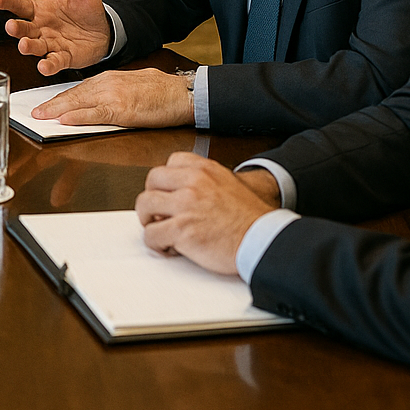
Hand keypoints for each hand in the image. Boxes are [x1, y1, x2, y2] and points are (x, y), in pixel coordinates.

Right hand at [0, 0, 111, 73]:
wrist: (104, 29)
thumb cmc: (85, 7)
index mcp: (39, 9)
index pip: (19, 5)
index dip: (8, 2)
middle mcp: (40, 28)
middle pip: (23, 28)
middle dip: (16, 28)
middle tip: (11, 27)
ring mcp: (50, 44)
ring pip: (34, 46)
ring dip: (28, 47)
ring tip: (24, 45)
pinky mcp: (63, 58)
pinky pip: (53, 62)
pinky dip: (48, 65)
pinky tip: (43, 66)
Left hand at [30, 68, 194, 127]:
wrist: (184, 93)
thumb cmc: (162, 92)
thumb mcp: (131, 87)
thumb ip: (111, 94)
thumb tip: (94, 105)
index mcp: (108, 79)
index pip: (77, 90)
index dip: (58, 99)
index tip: (43, 106)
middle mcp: (107, 84)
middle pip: (72, 96)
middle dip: (50, 106)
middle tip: (32, 114)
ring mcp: (114, 95)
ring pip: (79, 103)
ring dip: (56, 111)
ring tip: (40, 118)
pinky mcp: (123, 109)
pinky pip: (96, 114)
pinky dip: (79, 117)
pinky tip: (65, 120)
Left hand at [134, 152, 276, 274]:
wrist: (264, 240)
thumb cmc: (251, 219)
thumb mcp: (230, 184)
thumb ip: (206, 182)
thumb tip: (183, 190)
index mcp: (205, 170)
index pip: (171, 162)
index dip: (167, 182)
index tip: (169, 194)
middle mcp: (193, 183)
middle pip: (152, 180)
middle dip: (153, 198)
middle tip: (160, 213)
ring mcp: (186, 205)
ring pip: (145, 205)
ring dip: (149, 220)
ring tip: (161, 231)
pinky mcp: (182, 229)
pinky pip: (151, 234)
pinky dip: (156, 244)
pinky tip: (169, 247)